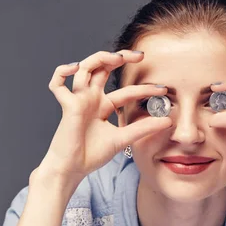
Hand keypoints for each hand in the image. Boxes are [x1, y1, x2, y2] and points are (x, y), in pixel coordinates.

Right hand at [38, 50, 171, 181]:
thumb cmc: (92, 155)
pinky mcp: (67, 105)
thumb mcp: (123, 139)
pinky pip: (57, 84)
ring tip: (117, 57)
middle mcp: (91, 99)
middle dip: (120, 58)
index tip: (163, 90)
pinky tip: (75, 68)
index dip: (144, 89)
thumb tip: (168, 121)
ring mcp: (78, 100)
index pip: (126, 91)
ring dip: (99, 58)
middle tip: (140, 56)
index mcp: (103, 106)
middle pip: (104, 69)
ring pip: (84, 69)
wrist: (73, 169)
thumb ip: (143, 128)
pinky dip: (62, 72)